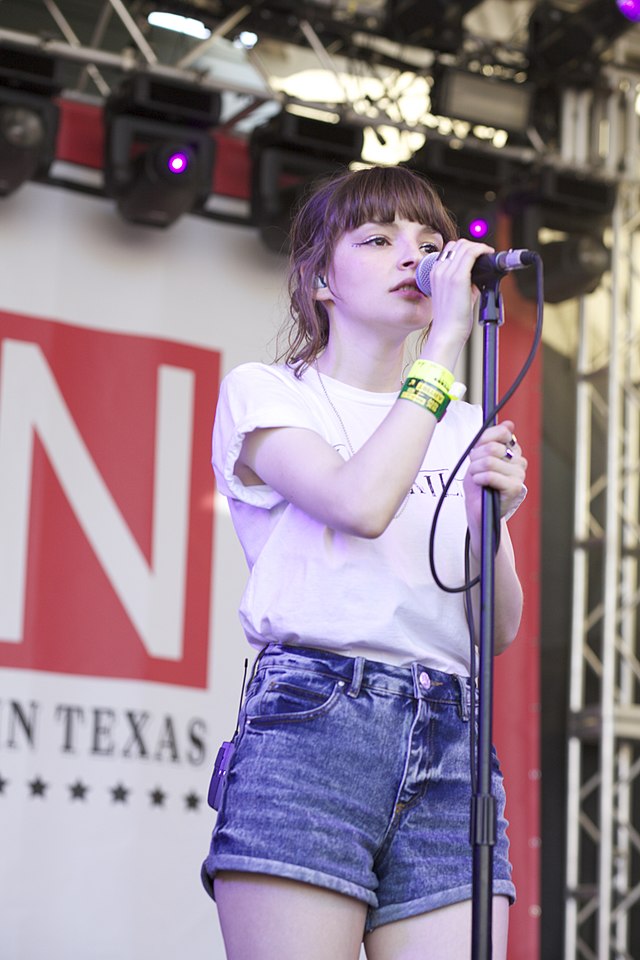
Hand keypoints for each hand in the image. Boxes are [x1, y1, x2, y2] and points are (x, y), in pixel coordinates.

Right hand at [426, 239, 494, 361]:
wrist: (448, 331)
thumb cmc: (451, 318)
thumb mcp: (454, 294)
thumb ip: (464, 281)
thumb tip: (479, 276)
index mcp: (435, 273)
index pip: (450, 249)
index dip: (465, 249)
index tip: (477, 255)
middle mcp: (439, 269)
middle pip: (458, 244)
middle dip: (473, 246)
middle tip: (485, 255)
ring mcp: (447, 272)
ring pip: (465, 246)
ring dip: (479, 247)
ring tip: (488, 254)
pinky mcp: (458, 277)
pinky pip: (472, 253)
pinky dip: (482, 250)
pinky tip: (489, 254)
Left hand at [463, 420, 526, 529]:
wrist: (478, 509)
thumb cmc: (478, 483)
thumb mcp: (479, 456)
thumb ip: (490, 439)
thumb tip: (509, 424)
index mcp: (513, 451)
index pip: (502, 432)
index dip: (483, 439)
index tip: (476, 450)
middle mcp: (519, 461)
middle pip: (492, 447)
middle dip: (476, 457)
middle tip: (474, 468)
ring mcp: (519, 475)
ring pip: (489, 461)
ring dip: (475, 470)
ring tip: (476, 478)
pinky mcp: (515, 488)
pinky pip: (491, 475)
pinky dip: (479, 479)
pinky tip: (480, 484)